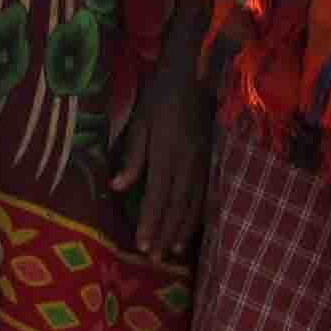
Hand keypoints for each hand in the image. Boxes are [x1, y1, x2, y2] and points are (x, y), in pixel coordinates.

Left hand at [110, 18, 213, 258]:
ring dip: (182, 229)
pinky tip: (191, 227)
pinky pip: (207, 194)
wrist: (195, 74)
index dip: (150, 222)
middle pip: (176, 206)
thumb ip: (132, 156)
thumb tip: (118, 187)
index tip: (141, 244)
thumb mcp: (141, 122)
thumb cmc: (161, 97)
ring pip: (194, 203)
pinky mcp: (212, 159)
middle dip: (164, 232)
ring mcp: (204, 162)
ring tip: (171, 250)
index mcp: (168, 154)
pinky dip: (198, 214)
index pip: (157, 196)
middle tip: (153, 257)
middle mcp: (188, 163)